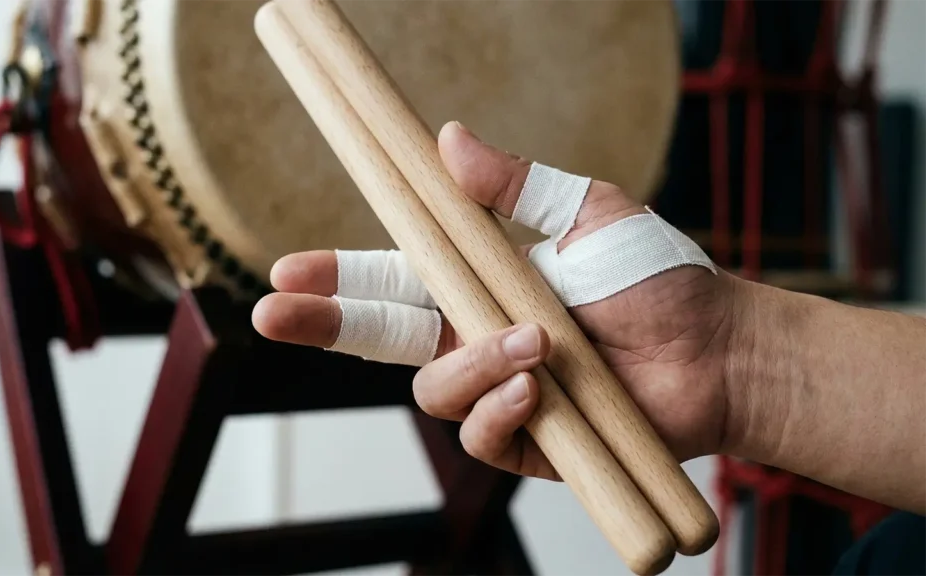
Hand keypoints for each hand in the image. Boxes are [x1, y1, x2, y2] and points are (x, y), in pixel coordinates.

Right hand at [252, 121, 740, 480]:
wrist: (719, 348)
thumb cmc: (656, 278)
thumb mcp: (588, 211)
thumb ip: (518, 183)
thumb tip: (448, 140)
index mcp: (478, 283)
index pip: (389, 278)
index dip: (335, 276)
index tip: (285, 267)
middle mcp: (475, 338)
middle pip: (376, 337)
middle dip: (321, 323)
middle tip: (273, 312)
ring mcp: (497, 391)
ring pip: (432, 389)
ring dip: (475, 362)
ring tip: (536, 342)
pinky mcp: (526, 439)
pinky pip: (481, 434)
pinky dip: (502, 408)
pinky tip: (540, 388)